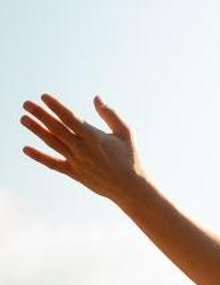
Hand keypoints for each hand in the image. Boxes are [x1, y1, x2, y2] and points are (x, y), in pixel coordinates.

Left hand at [20, 93, 143, 198]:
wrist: (129, 188)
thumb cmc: (130, 158)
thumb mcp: (125, 133)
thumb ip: (110, 114)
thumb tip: (96, 98)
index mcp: (94, 137)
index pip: (70, 118)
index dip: (56, 107)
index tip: (44, 97)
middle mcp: (82, 149)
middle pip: (56, 128)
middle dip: (40, 115)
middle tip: (26, 104)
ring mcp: (76, 162)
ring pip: (52, 143)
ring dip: (36, 130)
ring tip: (23, 119)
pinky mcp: (74, 173)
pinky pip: (53, 163)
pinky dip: (39, 156)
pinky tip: (26, 148)